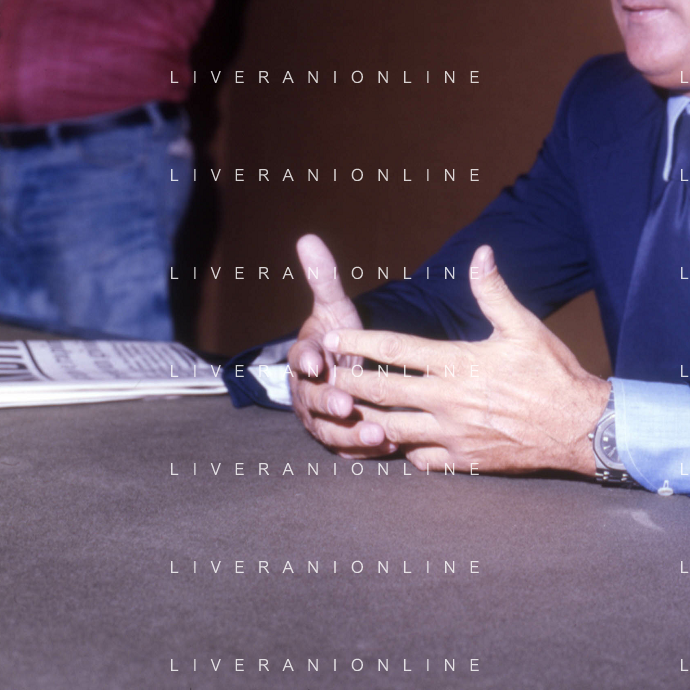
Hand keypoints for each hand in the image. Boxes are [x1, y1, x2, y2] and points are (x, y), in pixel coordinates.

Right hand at [288, 234, 396, 458]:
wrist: (346, 371)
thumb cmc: (340, 338)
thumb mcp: (335, 308)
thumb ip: (324, 279)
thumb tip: (308, 238)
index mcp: (306, 359)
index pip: (300, 359)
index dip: (307, 360)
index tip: (319, 362)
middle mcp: (307, 392)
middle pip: (313, 400)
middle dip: (329, 402)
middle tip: (347, 403)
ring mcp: (321, 420)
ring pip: (330, 431)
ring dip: (351, 435)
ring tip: (379, 434)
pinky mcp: (338, 440)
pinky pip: (348, 450)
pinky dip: (364, 451)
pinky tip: (389, 449)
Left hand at [319, 245, 608, 475]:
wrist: (580, 426)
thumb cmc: (553, 373)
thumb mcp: (524, 326)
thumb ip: (494, 291)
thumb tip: (481, 253)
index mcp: (459, 363)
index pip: (396, 351)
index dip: (359, 345)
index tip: (334, 339)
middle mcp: (449, 400)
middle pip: (383, 392)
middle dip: (349, 383)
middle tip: (325, 378)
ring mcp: (454, 434)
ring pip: (393, 429)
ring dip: (366, 420)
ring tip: (346, 412)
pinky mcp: (464, 459)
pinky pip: (420, 459)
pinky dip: (403, 449)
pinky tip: (396, 441)